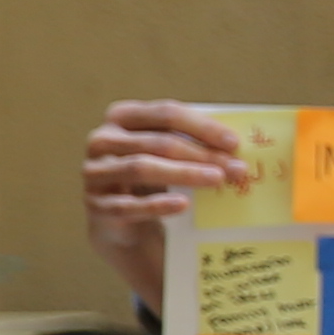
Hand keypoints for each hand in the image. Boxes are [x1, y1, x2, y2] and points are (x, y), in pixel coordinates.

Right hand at [83, 98, 258, 317]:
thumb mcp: (169, 154)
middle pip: (158, 143)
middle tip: (237, 169)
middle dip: (201, 154)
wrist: (123, 220)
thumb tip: (238, 148)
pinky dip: (157, 205)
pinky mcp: (96, 207)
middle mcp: (103, 140)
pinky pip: (128, 205)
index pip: (165, 113)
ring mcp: (95, 173)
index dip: (202, 126)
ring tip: (217, 181)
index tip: (235, 143)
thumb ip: (191, 142)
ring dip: (185, 174)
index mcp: (123, 117)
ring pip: (142, 168)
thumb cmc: (155, 177)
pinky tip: (183, 206)